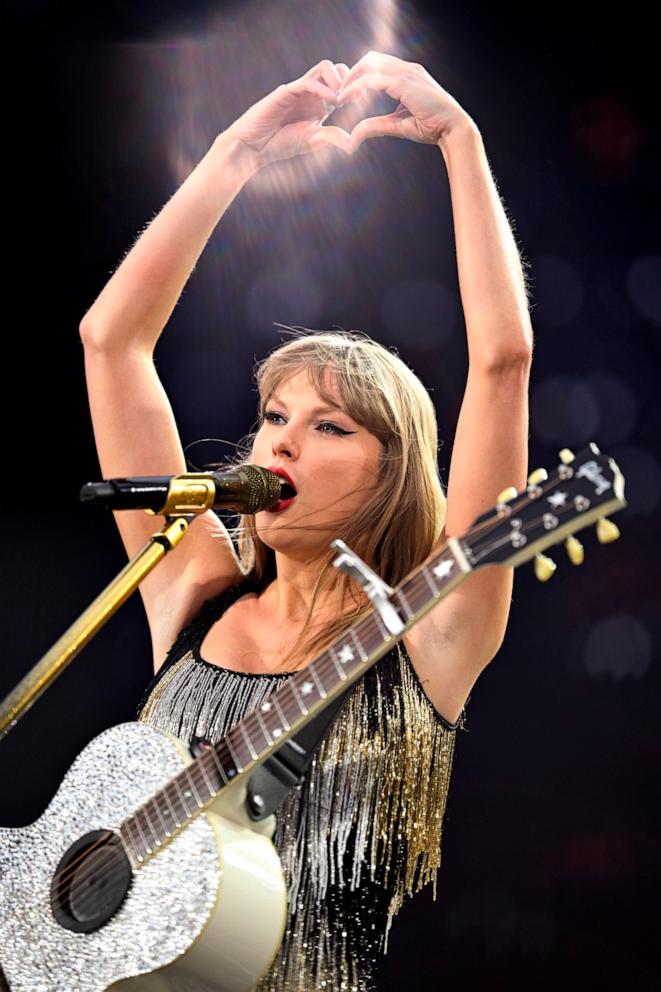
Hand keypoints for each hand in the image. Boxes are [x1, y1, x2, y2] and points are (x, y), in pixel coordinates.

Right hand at [226, 60, 351, 168]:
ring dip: (337, 80)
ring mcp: (299, 89)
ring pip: (324, 68)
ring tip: (340, 100)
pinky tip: (331, 102)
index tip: (359, 99)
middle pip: (335, 69)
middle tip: (351, 97)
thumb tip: (352, 144)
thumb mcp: (312, 142)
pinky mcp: (286, 91)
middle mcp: (311, 93)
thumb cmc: (280, 144)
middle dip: (348, 78)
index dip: (353, 87)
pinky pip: (308, 82)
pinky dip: (322, 89)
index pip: (341, 83)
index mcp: (319, 103)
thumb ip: (331, 138)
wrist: (254, 147)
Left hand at [334, 51, 474, 152]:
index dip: (359, 75)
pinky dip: (357, 87)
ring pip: (370, 64)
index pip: (378, 65)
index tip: (347, 93)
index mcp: (408, 75)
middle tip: (339, 92)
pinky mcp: (404, 84)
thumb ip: (376, 126)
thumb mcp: (398, 125)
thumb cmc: (431, 127)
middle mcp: (407, 69)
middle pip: (371, 58)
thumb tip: (354, 136)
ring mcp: (407, 73)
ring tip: (339, 96)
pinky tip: (347, 98)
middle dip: (352, 73)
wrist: (452, 129)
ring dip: (351, 78)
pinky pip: (374, 80)